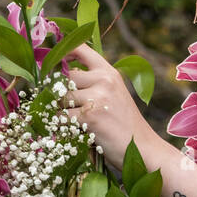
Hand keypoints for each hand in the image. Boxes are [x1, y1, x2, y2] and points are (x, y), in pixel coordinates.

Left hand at [61, 41, 156, 171]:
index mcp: (109, 72)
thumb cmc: (124, 123)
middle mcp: (104, 80)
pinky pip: (62, 117)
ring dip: (59, 110)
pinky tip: (71, 131)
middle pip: (65, 77)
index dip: (62, 52)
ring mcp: (97, 98)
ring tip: (71, 121)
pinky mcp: (90, 117)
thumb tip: (60, 78)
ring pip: (61, 98)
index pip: (81, 49)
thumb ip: (93, 83)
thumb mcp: (114, 94)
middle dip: (59, 92)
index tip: (54, 62)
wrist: (143, 148)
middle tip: (65, 106)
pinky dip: (61, 126)